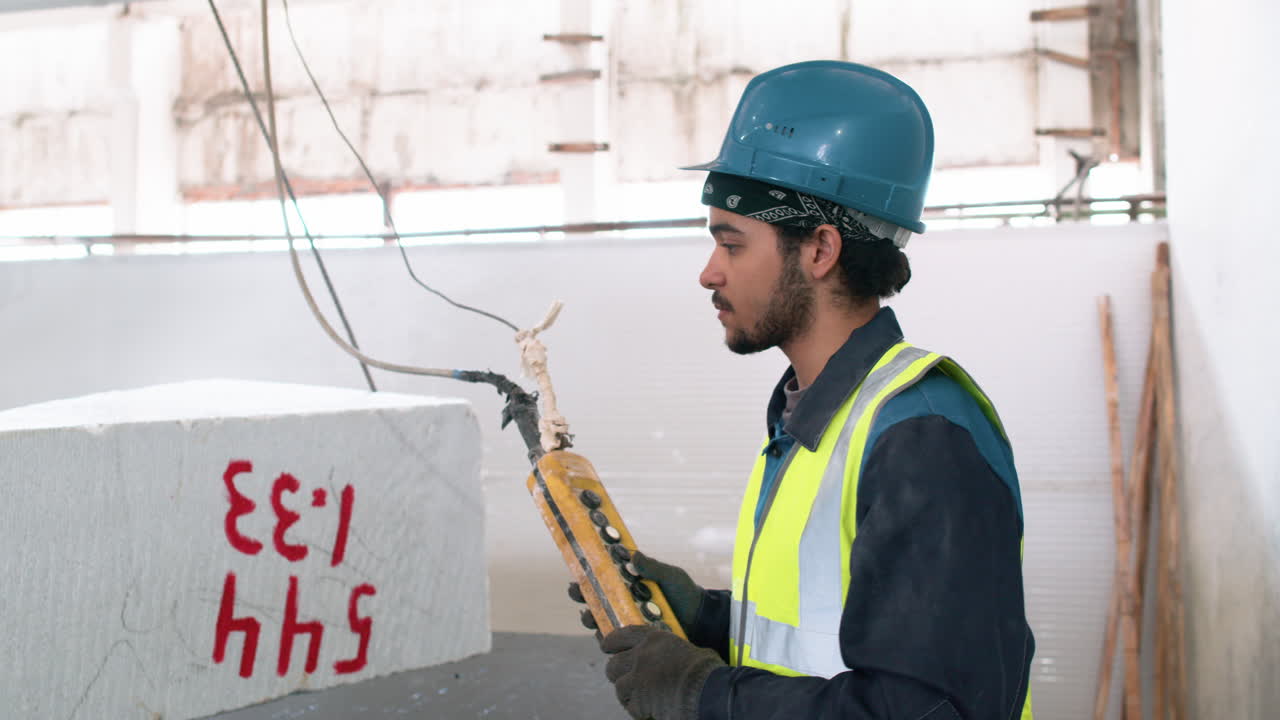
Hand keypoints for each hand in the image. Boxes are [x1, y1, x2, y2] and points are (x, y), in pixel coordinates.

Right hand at [567, 551, 704, 633]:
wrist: (701, 619)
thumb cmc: (685, 594)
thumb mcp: (670, 576)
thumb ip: (652, 567)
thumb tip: (632, 554)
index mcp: (629, 584)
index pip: (602, 578)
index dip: (586, 574)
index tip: (577, 571)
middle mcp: (624, 603)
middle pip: (594, 599)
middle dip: (581, 595)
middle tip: (577, 591)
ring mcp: (627, 622)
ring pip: (599, 620)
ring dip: (589, 617)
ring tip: (589, 614)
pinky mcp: (633, 641)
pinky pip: (613, 642)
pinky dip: (604, 638)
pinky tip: (601, 634)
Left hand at [602, 625, 724, 719]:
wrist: (708, 690)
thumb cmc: (705, 670)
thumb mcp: (685, 649)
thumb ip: (668, 650)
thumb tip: (668, 656)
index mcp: (654, 638)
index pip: (621, 635)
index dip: (610, 642)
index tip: (606, 646)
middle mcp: (642, 654)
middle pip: (614, 664)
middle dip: (617, 673)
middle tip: (627, 679)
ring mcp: (638, 677)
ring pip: (619, 686)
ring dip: (628, 693)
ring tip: (641, 697)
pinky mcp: (639, 698)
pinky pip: (630, 705)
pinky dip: (637, 709)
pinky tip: (649, 709)